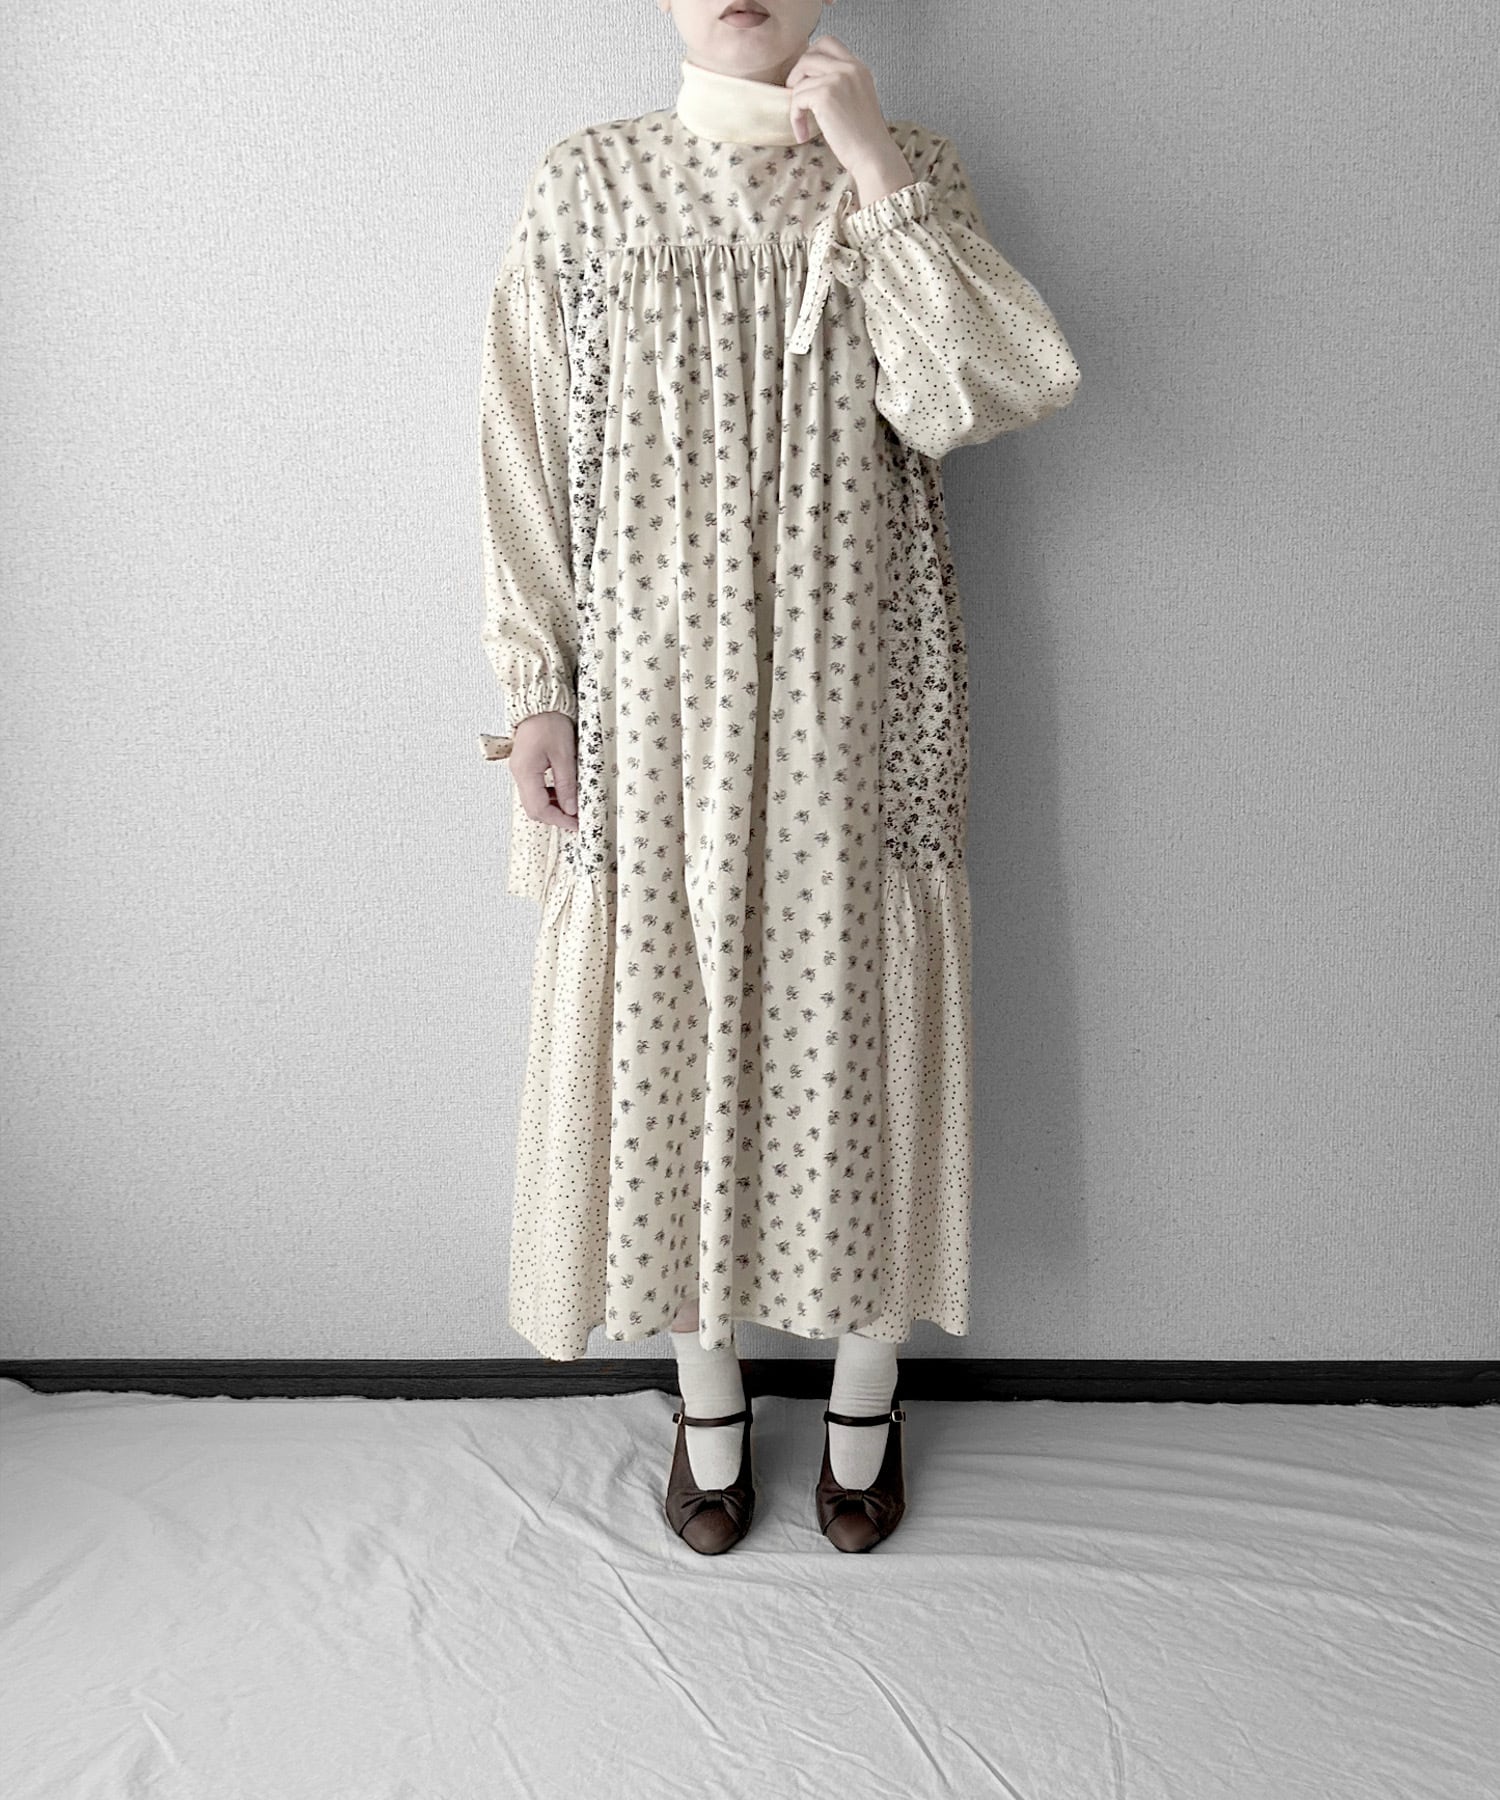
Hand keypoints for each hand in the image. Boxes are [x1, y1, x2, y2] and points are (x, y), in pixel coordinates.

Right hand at [510, 710, 578, 831]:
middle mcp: (519, 773)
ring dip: (553, 807)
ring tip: (573, 806)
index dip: (559, 820)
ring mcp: (520, 770)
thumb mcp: (564, 754)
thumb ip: (566, 784)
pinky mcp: (525, 766)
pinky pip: (535, 789)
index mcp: (526, 772)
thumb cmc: (550, 721)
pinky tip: (563, 792)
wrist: (540, 703)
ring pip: (534, 800)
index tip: (576, 824)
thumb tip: (571, 808)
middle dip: (555, 817)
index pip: (540, 808)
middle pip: (534, 808)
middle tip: (576, 819)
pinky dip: (549, 796)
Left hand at [783, 36, 914, 201]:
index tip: (807, 79)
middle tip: (797, 99)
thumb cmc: (864, 139)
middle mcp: (849, 68)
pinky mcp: (825, 95)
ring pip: (800, 79)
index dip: (810, 57)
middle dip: (797, 76)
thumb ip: (841, 86)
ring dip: (795, 103)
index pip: (828, 43)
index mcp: (859, 68)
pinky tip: (803, 133)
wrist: (873, 155)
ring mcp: (837, 79)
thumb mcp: (857, 101)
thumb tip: (811, 84)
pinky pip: (797, 98)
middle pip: (809, 55)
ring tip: (802, 124)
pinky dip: (795, 117)